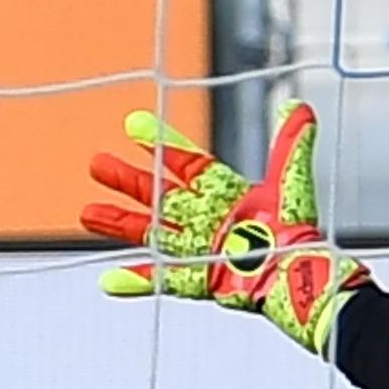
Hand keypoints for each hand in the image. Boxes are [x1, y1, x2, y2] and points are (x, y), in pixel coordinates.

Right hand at [85, 99, 366, 351]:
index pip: (185, 163)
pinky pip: (165, 278)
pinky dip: (139, 280)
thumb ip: (290, 144)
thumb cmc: (296, 229)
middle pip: (159, 195)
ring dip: (120, 223)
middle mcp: (206, 218)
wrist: (299, 272)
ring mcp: (201, 249)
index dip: (162, 143)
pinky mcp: (203, 280)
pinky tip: (110, 280)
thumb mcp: (290, 179)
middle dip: (127, 180)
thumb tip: (300, 108)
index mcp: (223, 192)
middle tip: (96, 163)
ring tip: (88, 213)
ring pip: (152, 233)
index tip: (134, 124)